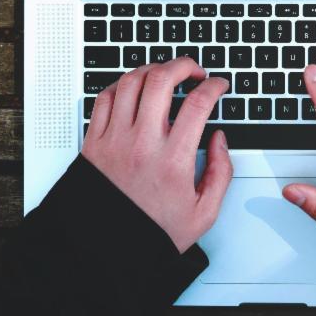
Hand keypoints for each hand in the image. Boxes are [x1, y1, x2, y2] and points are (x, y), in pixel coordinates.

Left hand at [81, 57, 231, 253]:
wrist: (107, 250)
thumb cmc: (152, 232)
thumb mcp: (204, 212)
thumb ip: (221, 173)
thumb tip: (220, 141)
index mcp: (173, 160)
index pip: (198, 103)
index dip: (214, 86)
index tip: (219, 85)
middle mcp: (142, 143)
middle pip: (162, 80)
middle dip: (183, 65)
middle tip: (194, 70)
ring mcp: (115, 139)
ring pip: (132, 82)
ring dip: (152, 70)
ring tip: (165, 75)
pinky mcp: (94, 142)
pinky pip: (105, 98)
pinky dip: (121, 85)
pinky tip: (134, 89)